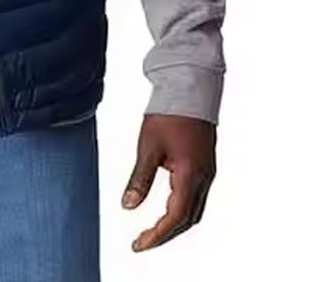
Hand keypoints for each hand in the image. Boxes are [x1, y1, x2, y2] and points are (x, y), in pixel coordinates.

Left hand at [122, 113, 216, 250]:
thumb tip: (128, 206)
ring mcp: (207, 173)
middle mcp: (204, 179)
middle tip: (142, 242)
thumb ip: (139, 179)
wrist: (190, 90)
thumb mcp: (148, 146)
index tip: (138, 245)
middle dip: (165, 235)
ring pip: (194, 211)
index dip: (156, 235)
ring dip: (174, 225)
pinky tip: (166, 209)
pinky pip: (196, 197)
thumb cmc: (169, 114)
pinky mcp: (205, 166)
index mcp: (190, 175)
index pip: (174, 217)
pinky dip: (181, 210)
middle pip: (187, 220)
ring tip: (152, 231)